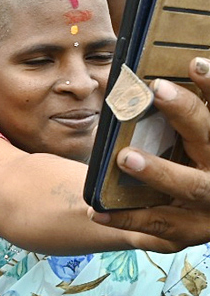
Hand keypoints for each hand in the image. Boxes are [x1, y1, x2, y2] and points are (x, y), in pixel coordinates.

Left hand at [92, 61, 209, 247]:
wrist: (194, 218)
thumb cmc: (182, 165)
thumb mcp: (185, 143)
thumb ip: (177, 119)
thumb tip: (151, 77)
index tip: (194, 62)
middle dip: (187, 113)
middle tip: (158, 90)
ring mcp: (209, 208)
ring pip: (188, 185)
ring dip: (159, 170)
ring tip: (125, 156)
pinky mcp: (187, 233)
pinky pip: (155, 224)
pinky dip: (125, 218)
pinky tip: (96, 210)